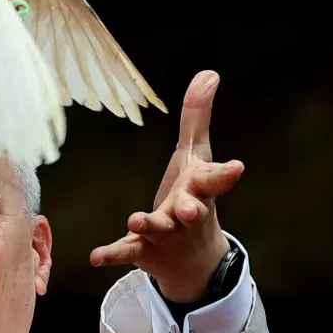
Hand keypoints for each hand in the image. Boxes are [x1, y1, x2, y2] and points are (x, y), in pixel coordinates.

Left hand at [90, 71, 243, 302]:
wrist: (193, 260)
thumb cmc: (194, 196)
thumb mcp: (195, 157)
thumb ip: (197, 117)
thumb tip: (209, 72)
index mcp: (200, 190)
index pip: (214, 181)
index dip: (225, 175)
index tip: (237, 167)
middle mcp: (186, 214)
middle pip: (191, 211)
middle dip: (191, 209)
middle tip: (188, 210)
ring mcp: (165, 235)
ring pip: (158, 230)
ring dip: (148, 225)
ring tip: (134, 220)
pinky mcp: (142, 250)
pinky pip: (127, 251)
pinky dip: (112, 253)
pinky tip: (95, 256)